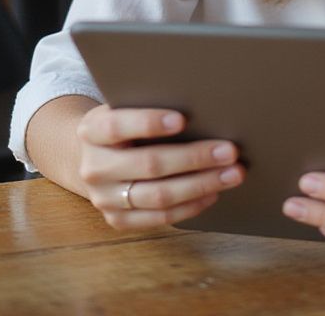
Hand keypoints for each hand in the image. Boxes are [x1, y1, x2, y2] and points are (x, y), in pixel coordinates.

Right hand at [76, 105, 244, 229]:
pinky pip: (159, 218)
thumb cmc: (124, 124)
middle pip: (149, 164)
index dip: (149, 123)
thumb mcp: (125, 107)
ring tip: (232, 174)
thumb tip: (203, 105)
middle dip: (194, 158)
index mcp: (92, 131)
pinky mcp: (117, 219)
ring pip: (158, 195)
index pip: (118, 126)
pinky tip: (213, 193)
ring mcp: (104, 198)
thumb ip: (150, 105)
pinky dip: (190, 206)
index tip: (183, 119)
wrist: (92, 156)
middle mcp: (95, 167)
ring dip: (201, 184)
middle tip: (230, 151)